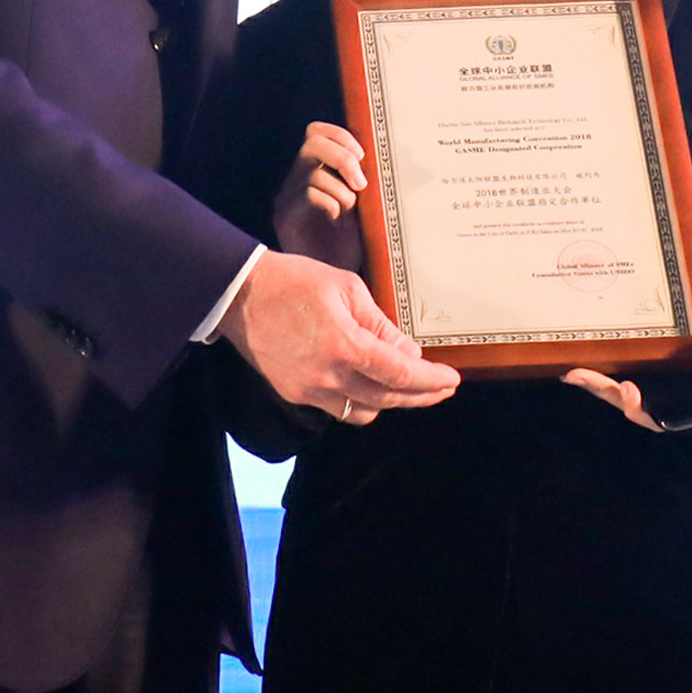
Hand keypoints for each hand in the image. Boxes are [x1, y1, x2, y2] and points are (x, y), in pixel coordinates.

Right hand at [218, 251, 457, 426]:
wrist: (239, 294)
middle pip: (387, 398)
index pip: (400, 374)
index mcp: (345, 345)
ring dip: (390, 401)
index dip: (430, 381)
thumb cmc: (294, 280)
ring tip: (408, 387)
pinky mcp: (294, 393)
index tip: (452, 380)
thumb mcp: (347, 289)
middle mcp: (328, 376)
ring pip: (364, 411)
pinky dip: (360, 401)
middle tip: (442, 388)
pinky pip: (338, 409)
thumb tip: (408, 354)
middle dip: (420, 396)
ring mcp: (309, 390)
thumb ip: (380, 324)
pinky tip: (369, 386)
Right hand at [270, 122, 368, 270]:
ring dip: (342, 188)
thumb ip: (358, 184)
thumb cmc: (346, 246)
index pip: (316, 132)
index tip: (363, 155)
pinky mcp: (286, 216)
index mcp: (313, 171)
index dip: (339, 135)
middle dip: (342, 155)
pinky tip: (338, 222)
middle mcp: (296, 179)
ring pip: (313, 169)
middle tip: (360, 182)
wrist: (330, 284)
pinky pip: (310, 193)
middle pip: (312, 140)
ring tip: (351, 208)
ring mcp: (289, 197)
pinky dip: (332, 203)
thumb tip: (378, 163)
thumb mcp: (358, 208)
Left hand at [563, 323, 691, 432]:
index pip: (655, 414)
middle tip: (580, 376)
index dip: (639, 407)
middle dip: (603, 391)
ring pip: (613, 393)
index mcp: (681, 403)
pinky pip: (611, 376)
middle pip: (626, 403)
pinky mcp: (633, 371)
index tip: (630, 392)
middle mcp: (658, 399)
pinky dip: (594, 371)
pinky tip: (573, 359)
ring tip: (571, 372)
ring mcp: (644, 386)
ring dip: (591, 384)